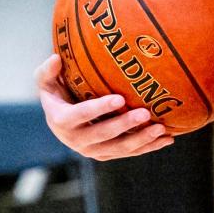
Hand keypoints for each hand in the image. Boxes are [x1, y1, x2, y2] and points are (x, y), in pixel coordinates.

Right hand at [35, 53, 174, 160]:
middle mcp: (76, 140)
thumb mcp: (46, 81)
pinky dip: (148, 147)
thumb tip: (56, 58)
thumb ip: (47, 71)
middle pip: (104, 134)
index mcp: (61, 120)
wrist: (60, 121)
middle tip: (145, 113)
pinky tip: (167, 139)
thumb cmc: (56, 94)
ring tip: (160, 129)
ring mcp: (92, 150)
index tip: (119, 98)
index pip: (81, 115)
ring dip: (141, 140)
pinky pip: (129, 153)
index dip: (99, 108)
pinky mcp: (106, 154)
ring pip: (120, 148)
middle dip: (125, 125)